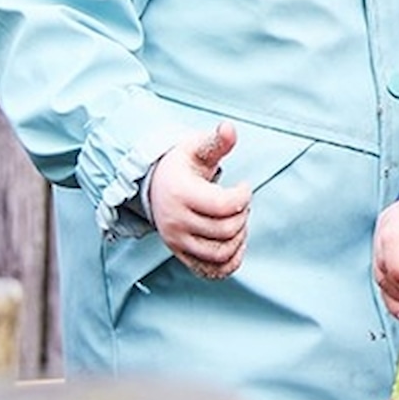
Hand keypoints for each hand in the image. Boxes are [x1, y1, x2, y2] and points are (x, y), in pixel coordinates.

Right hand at [151, 123, 248, 277]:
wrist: (155, 186)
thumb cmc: (181, 165)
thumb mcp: (196, 149)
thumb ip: (216, 141)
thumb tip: (229, 128)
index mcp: (181, 194)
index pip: (224, 206)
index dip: (243, 196)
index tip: (244, 186)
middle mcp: (175, 222)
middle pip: (226, 230)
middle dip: (243, 215)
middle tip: (240, 202)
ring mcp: (177, 242)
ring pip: (220, 253)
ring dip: (239, 238)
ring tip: (237, 220)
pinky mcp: (181, 255)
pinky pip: (211, 271)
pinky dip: (230, 263)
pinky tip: (236, 243)